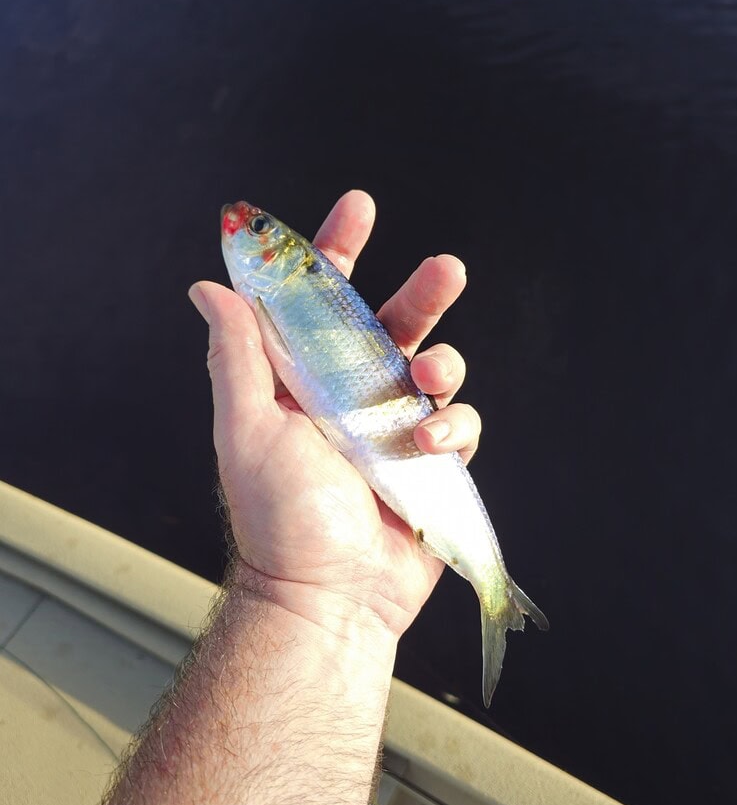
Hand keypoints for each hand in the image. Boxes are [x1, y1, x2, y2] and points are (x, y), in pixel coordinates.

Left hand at [189, 191, 480, 638]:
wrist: (329, 597)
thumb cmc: (279, 517)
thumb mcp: (247, 428)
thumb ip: (238, 354)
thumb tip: (211, 286)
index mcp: (301, 381)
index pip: (319, 304)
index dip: (336, 253)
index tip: (359, 208)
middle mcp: (349, 397)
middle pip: (392, 325)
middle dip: (422, 293)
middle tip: (447, 269)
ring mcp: (393, 429)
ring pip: (435, 368)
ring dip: (441, 363)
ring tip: (427, 384)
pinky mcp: (430, 463)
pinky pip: (458, 422)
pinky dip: (452, 424)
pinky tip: (428, 444)